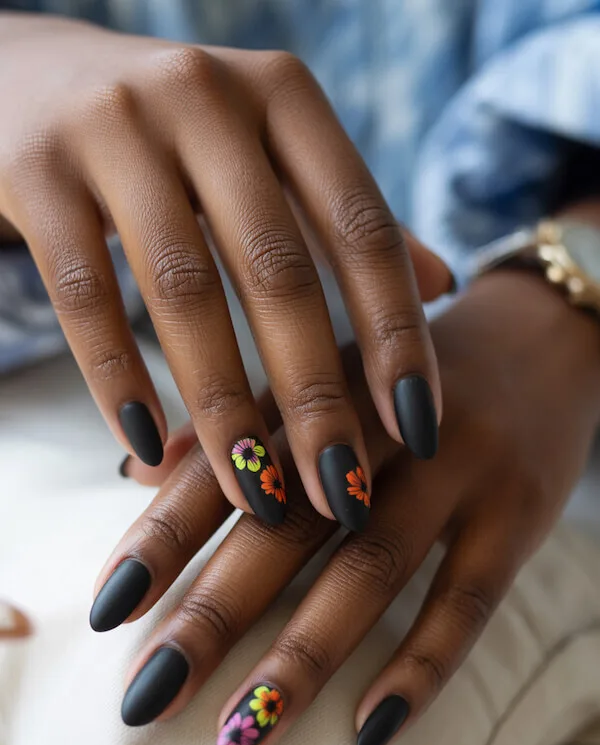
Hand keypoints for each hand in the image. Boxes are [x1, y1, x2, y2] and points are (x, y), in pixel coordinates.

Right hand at [0, 13, 450, 528]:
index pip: (363, 228)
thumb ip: (343, 216)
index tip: (417, 433)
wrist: (31, 75)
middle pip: (279, 271)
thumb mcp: (267, 152)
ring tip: (256, 495)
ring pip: (183, 292)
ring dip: (224, 411)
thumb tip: (441, 285)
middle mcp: (206, 95)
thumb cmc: (175, 136)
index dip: (397, 336)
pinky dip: (119, 380)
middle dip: (316, 398)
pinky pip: (86, 294)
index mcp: (283, 97)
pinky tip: (148, 449)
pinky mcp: (34, 170)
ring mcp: (113, 126)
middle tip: (342, 494)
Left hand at [91, 269, 599, 744]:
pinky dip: (420, 666)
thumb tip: (135, 474)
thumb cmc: (403, 376)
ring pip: (371, 567)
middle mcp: (378, 422)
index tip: (109, 609)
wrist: (543, 335)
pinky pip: (468, 598)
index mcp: (315, 387)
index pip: (227, 462)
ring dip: (302, 656)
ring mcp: (455, 465)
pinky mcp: (519, 511)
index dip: (163, 535)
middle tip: (150, 693)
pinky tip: (372, 730)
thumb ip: (237, 426)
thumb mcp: (323, 378)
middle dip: (214, 612)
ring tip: (241, 735)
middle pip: (287, 524)